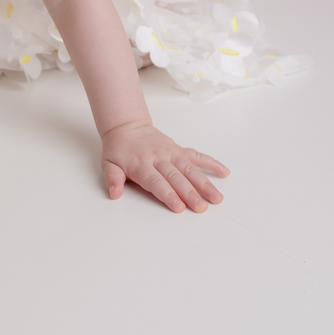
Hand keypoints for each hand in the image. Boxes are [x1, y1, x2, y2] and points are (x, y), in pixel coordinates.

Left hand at [101, 120, 228, 213]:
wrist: (127, 127)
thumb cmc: (118, 149)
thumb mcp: (109, 164)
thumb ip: (113, 179)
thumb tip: (114, 193)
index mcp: (141, 165)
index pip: (156, 182)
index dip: (168, 194)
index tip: (179, 207)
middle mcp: (159, 159)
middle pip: (176, 178)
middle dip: (190, 193)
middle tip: (201, 207)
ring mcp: (171, 153)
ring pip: (190, 169)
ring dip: (204, 183)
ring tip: (217, 197)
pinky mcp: (179, 149)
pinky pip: (197, 156)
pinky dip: (211, 163)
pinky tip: (224, 172)